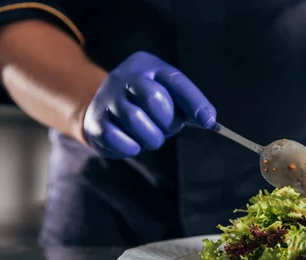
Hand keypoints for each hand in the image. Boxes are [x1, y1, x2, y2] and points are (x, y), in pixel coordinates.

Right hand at [83, 51, 215, 157]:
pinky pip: (122, 141)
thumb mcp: (169, 97)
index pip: (174, 80)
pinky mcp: (96, 124)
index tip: (209, 122)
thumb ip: (188, 106)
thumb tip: (209, 121)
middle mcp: (123, 77)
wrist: (103, 114)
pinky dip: (133, 148)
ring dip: (152, 138)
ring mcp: (106, 99)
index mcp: (146, 65)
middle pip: (155, 98)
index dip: (194, 101)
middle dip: (168, 121)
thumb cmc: (146, 106)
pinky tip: (132, 142)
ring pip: (137, 121)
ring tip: (150, 136)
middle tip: (168, 128)